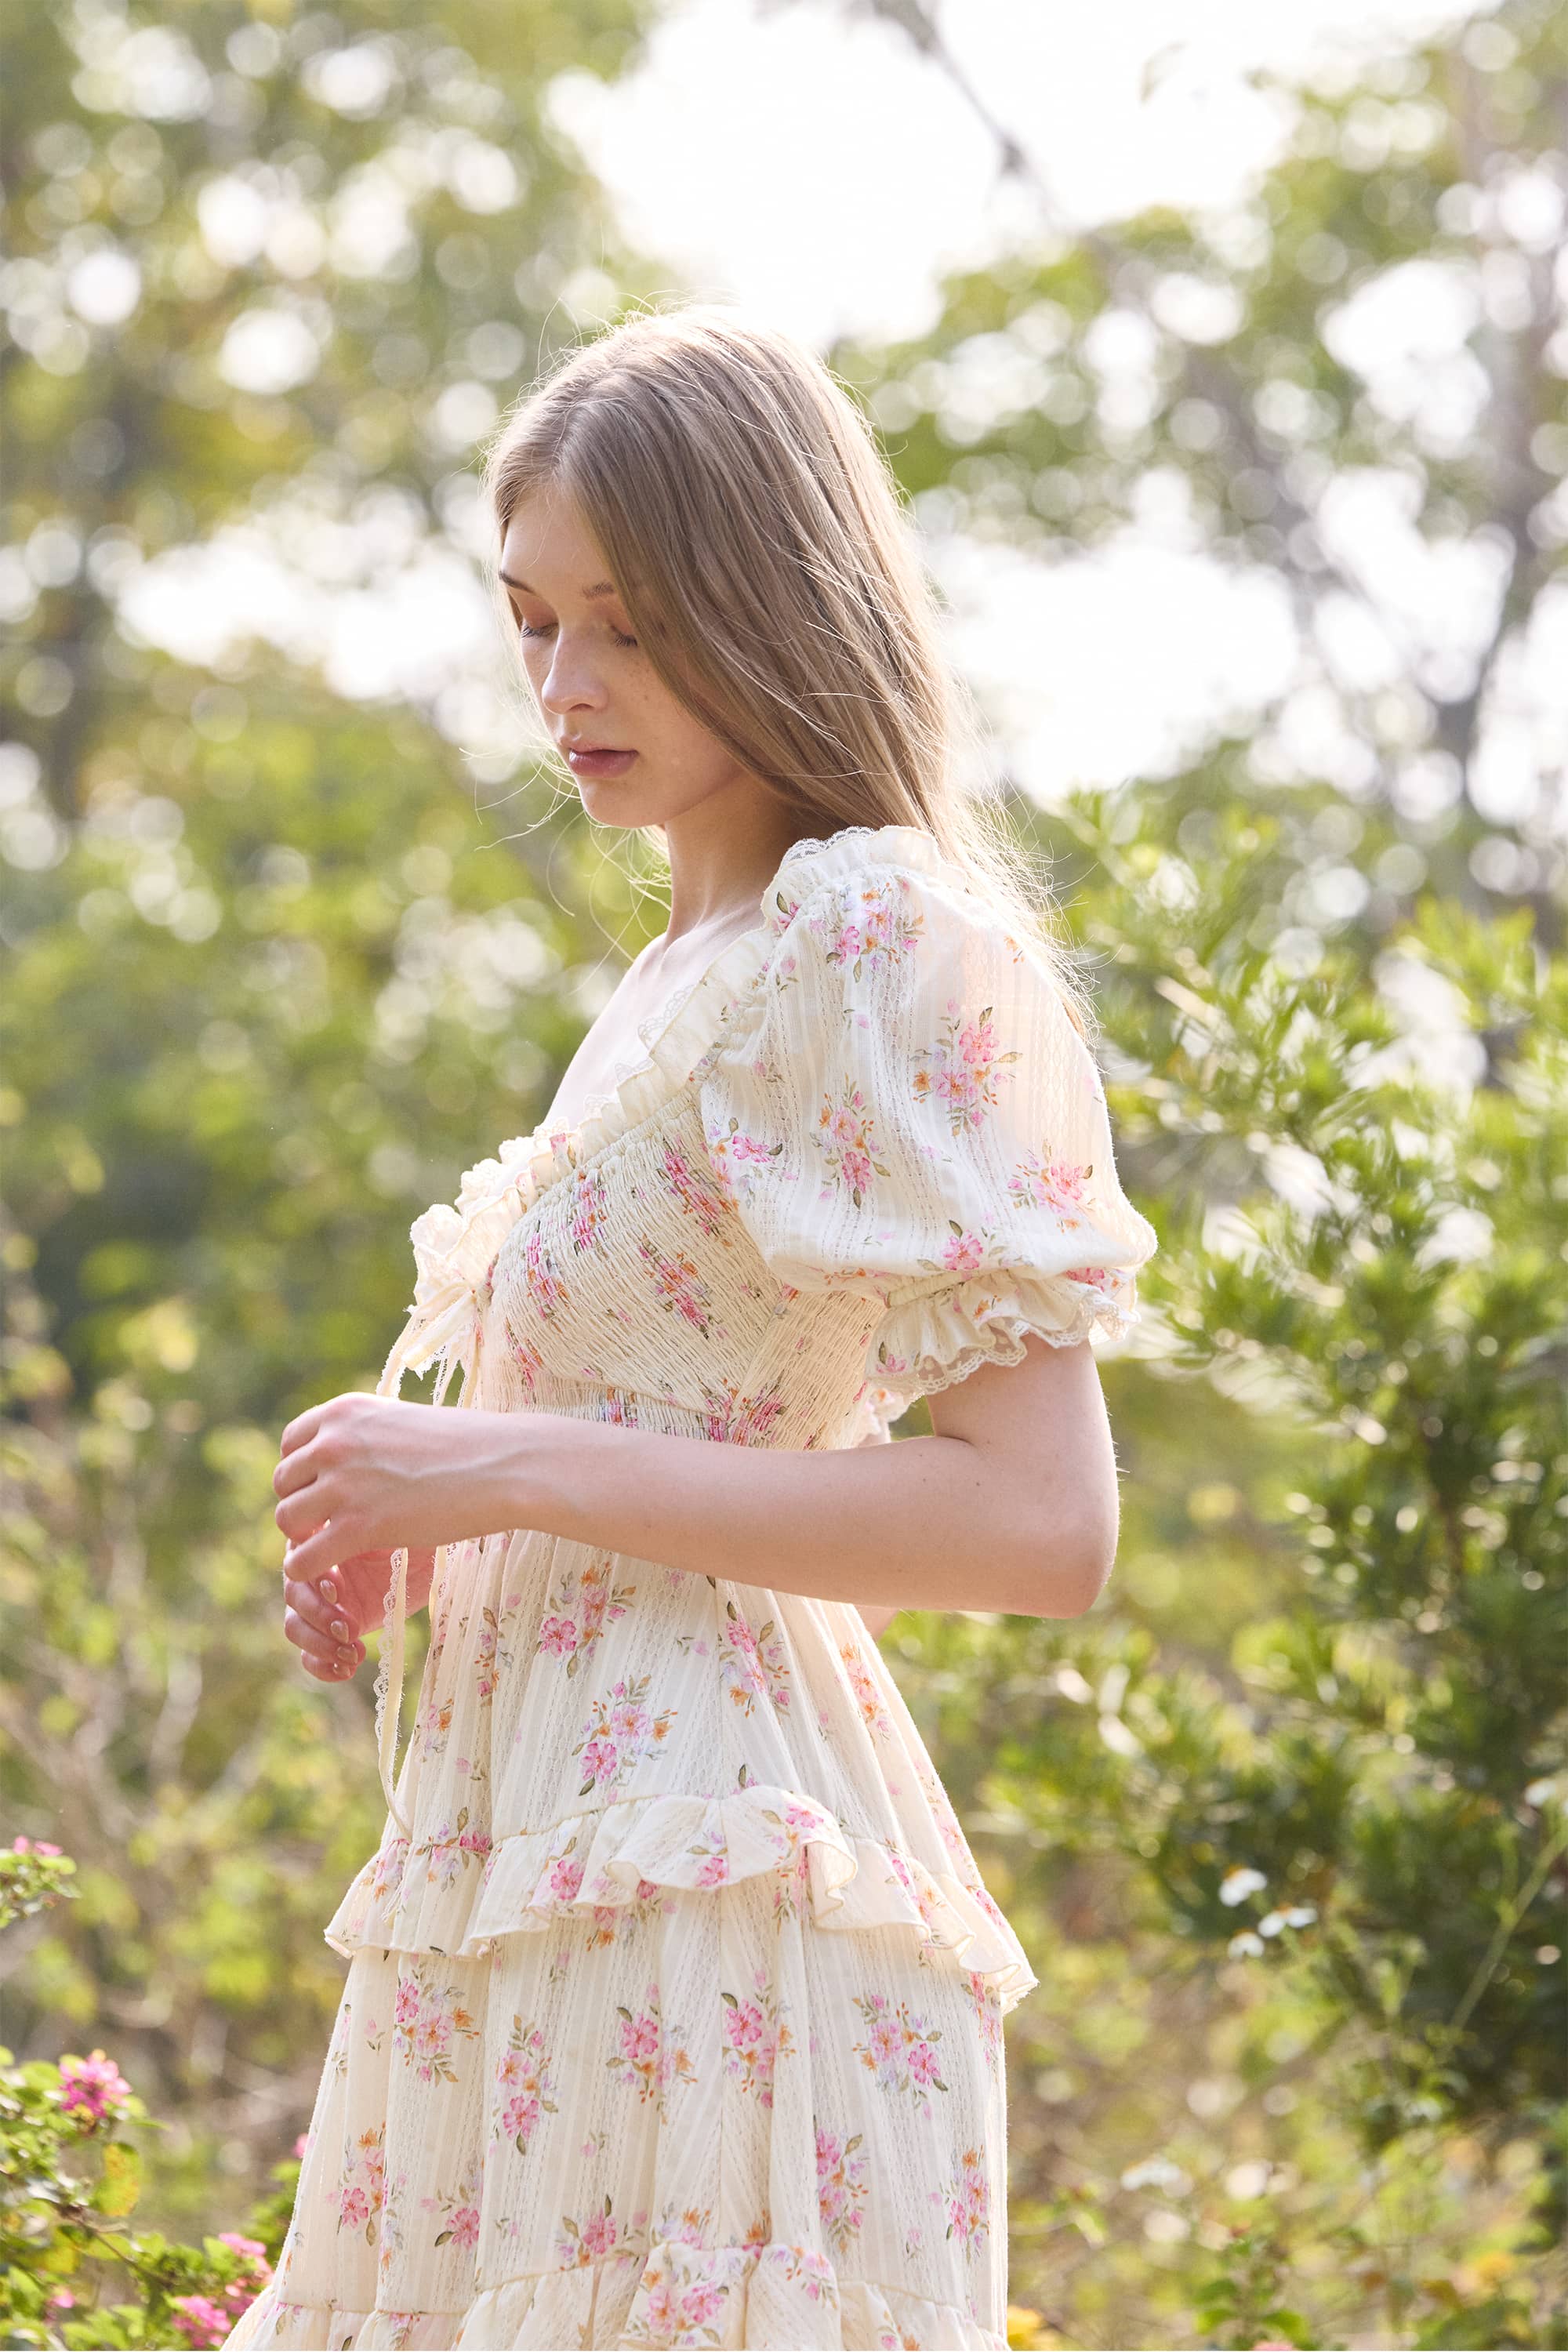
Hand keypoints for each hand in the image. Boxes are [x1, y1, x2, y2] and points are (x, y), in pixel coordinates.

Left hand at [272, 1390, 523, 1585]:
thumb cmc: (469, 1445)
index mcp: (345, 1412)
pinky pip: (301, 1559)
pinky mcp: (357, 1526)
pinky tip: (328, 1572)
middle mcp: (334, 1443)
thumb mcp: (403, 1422)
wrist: (504, 1466)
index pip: (290, 1444)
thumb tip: (350, 1459)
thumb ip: (367, 1436)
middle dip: (303, 1506)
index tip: (326, 1491)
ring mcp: (343, 1484)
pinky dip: (307, 1570)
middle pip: (283, 1484)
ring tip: (334, 1546)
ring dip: (304, 1538)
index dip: (303, 1473)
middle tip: (331, 1524)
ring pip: (286, 1520)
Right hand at [281, 1544, 436, 1682]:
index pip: (299, 1559)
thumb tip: (339, 1542)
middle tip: (349, 1627)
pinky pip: (309, 1654)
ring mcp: (320, 1604)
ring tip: (352, 1653)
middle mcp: (314, 1572)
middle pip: (294, 1596)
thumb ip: (362, 1535)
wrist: (431, 1562)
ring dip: (320, 1643)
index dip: (314, 1578)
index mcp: (321, 1540)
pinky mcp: (331, 1632)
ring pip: (295, 1626)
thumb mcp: (393, 1531)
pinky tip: (346, 1670)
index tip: (338, 1590)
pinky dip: (321, 1666)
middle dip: (319, 1614)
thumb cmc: (412, 1538)